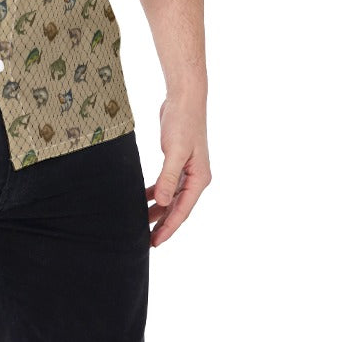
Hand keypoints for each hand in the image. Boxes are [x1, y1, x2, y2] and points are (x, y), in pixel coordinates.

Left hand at [146, 93, 209, 247]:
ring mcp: (187, 170)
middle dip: (163, 224)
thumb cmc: (183, 122)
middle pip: (178, 208)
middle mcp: (196, 178)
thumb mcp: (175, 151)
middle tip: (147, 241)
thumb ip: (169, 177)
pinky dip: (156, 192)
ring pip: (172, 197)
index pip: (182, 211)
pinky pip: (167, 184)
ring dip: (158, 210)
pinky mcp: (177, 161)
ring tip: (142, 223)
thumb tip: (164, 203)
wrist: (184, 98)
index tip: (155, 242)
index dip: (168, 228)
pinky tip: (144, 198)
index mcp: (199, 179)